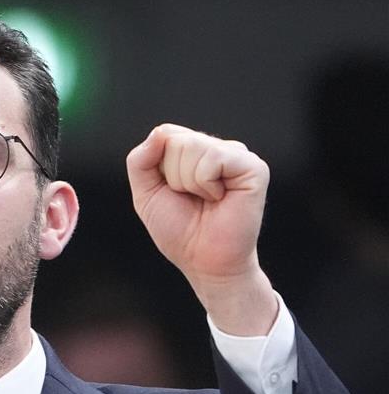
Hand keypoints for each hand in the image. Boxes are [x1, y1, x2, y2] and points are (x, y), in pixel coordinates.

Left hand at [126, 124, 276, 334]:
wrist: (203, 261)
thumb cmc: (179, 230)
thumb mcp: (146, 194)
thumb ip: (140, 160)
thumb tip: (158, 132)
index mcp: (194, 150)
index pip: (165, 133)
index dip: (159, 167)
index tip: (172, 192)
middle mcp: (217, 148)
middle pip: (176, 140)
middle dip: (173, 177)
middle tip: (192, 199)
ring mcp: (237, 156)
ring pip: (192, 146)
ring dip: (188, 182)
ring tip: (206, 200)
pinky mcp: (253, 167)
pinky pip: (213, 158)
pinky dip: (205, 184)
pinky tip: (220, 198)